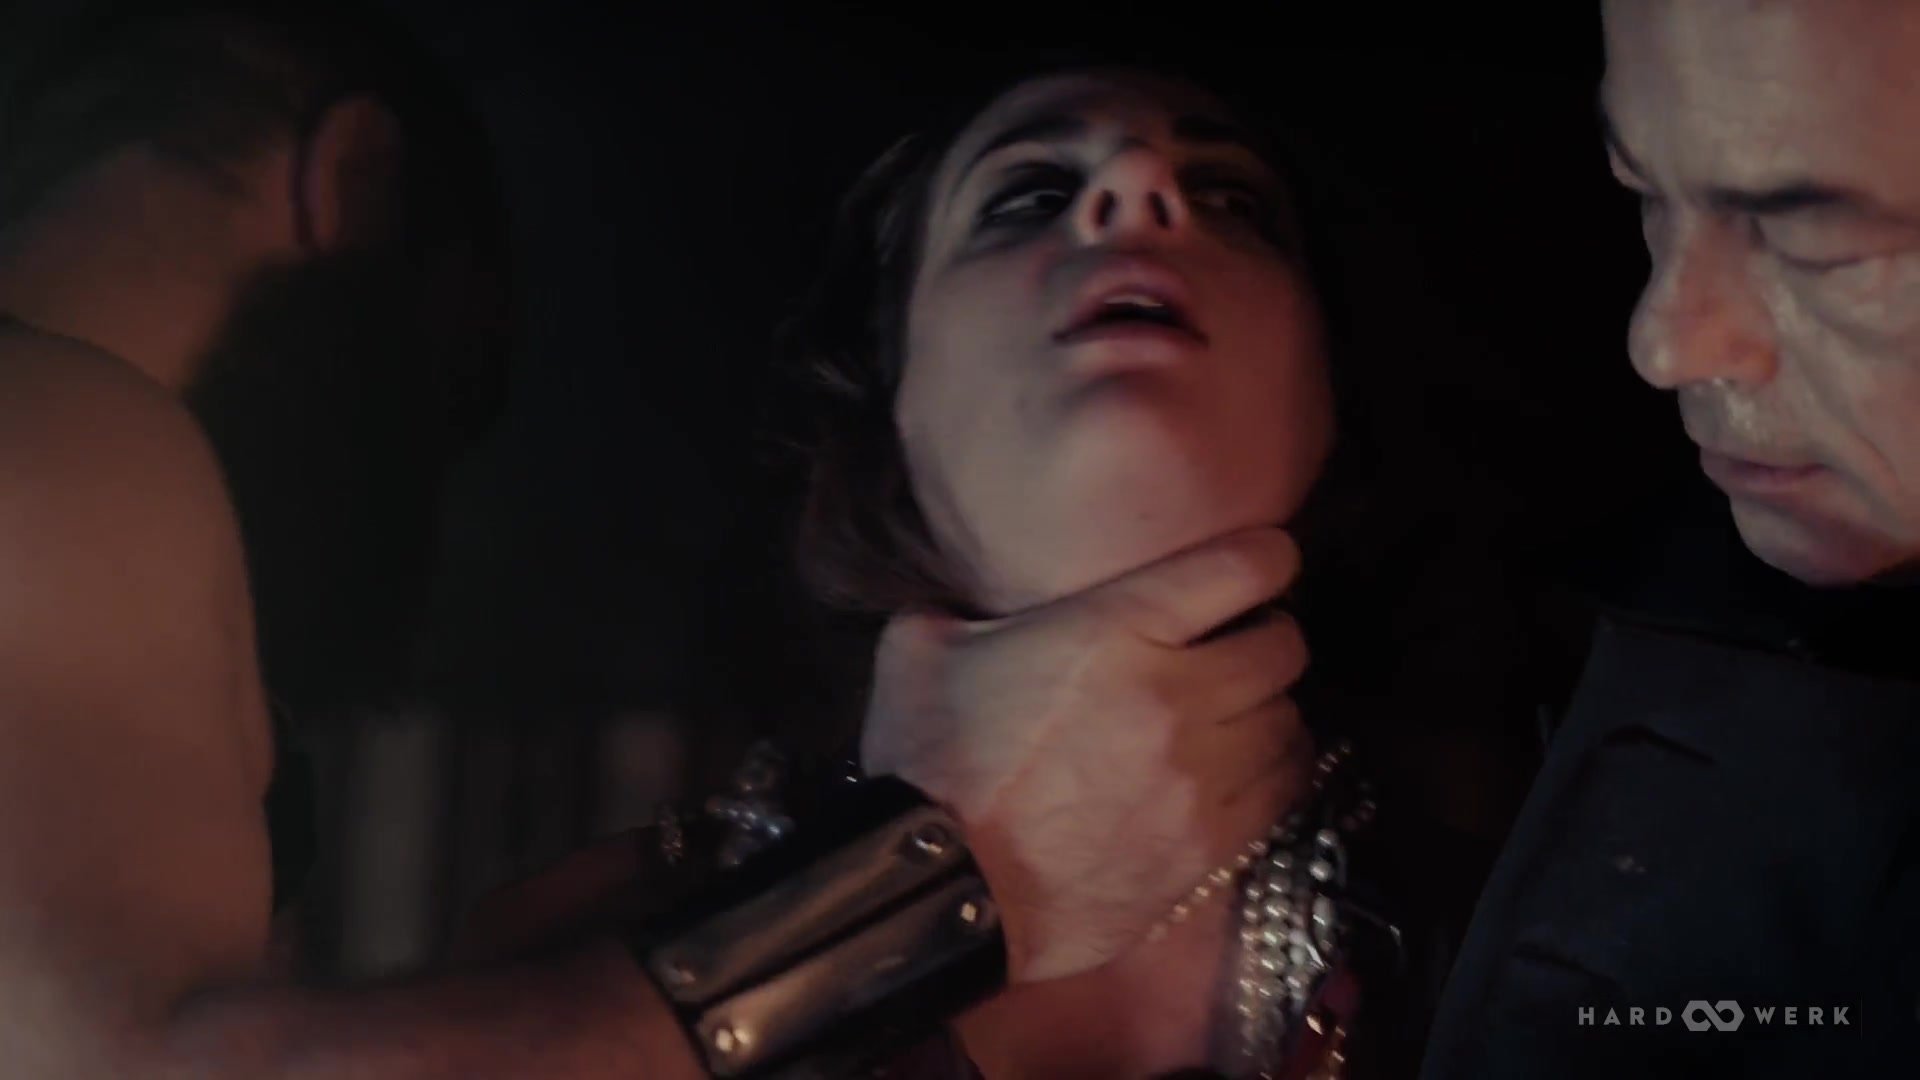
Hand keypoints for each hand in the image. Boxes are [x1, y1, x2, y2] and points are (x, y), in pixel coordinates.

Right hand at [862, 527, 1312, 982]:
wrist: (935, 891)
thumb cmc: (925, 766)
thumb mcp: (919, 651)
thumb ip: (963, 608)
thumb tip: (974, 601)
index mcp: (1112, 628)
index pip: (1242, 569)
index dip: (1265, 558)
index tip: (1264, 562)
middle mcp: (1173, 693)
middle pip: (1282, 646)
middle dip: (1265, 637)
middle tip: (1237, 647)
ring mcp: (1198, 775)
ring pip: (1289, 720)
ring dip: (1268, 710)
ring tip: (1239, 715)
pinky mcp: (1207, 845)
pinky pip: (1283, 790)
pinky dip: (1272, 772)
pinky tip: (1244, 771)